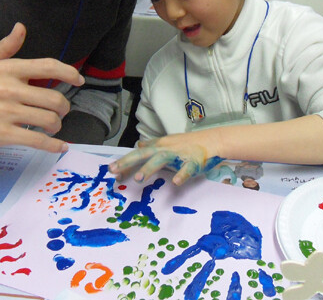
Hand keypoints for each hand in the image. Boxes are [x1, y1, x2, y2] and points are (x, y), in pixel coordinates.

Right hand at [0, 22, 84, 151]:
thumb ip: (7, 47)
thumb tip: (21, 28)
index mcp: (7, 68)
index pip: (48, 66)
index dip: (69, 73)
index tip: (79, 80)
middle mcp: (9, 87)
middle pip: (54, 98)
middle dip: (63, 107)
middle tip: (60, 112)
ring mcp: (5, 112)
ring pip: (49, 119)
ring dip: (57, 125)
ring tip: (52, 126)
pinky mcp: (0, 134)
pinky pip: (36, 140)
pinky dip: (52, 145)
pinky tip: (58, 146)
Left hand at [109, 133, 223, 185]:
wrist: (211, 140)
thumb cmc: (187, 143)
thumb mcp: (167, 142)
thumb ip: (152, 145)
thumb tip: (138, 146)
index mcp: (159, 146)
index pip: (138, 154)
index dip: (125, 162)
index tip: (111, 171)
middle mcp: (166, 149)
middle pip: (144, 154)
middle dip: (128, 162)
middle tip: (114, 171)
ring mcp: (179, 155)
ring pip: (161, 160)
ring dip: (149, 168)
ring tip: (138, 178)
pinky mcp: (193, 162)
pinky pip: (186, 169)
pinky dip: (181, 175)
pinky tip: (175, 182)